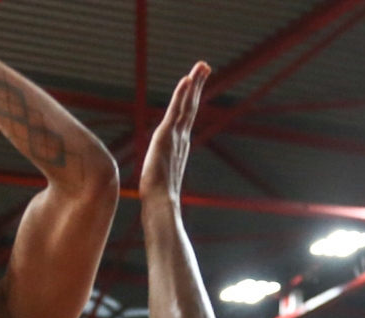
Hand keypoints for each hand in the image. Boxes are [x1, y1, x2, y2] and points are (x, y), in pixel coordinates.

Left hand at [138, 63, 207, 202]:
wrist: (161, 204)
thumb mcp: (160, 181)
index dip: (191, 99)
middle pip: (191, 105)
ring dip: (194, 83)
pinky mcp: (166, 136)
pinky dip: (182, 94)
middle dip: (198, 85)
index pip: (186, 116)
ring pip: (187, 104)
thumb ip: (162, 176)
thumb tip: (160, 189)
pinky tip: (186, 80)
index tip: (196, 83)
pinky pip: (176, 110)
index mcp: (179, 145)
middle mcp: (181, 138)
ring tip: (202, 66)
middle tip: (205, 66)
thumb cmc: (159, 198)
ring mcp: (176, 136)